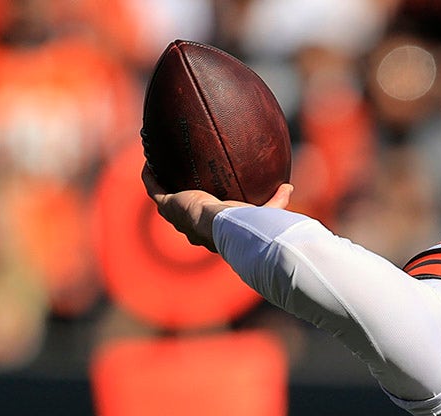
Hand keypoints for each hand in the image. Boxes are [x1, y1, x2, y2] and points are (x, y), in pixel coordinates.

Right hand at [141, 165, 292, 250]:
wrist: (225, 226)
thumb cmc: (246, 225)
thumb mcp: (264, 211)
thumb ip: (277, 201)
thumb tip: (289, 187)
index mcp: (212, 232)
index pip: (205, 225)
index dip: (203, 214)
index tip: (206, 201)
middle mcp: (192, 227)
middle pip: (182, 214)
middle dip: (180, 199)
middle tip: (181, 182)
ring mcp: (177, 217)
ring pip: (163, 199)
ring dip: (160, 184)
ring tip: (159, 166)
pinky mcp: (168, 206)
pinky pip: (153, 187)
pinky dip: (150, 174)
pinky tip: (150, 159)